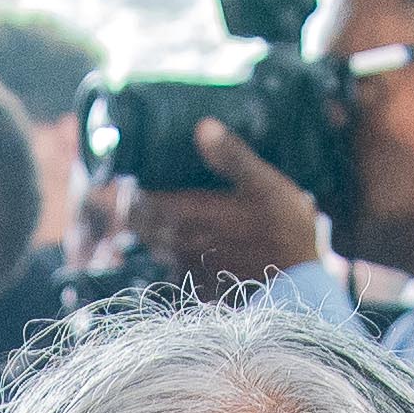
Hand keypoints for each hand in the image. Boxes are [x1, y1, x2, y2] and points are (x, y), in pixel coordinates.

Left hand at [126, 119, 329, 287]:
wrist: (299, 285)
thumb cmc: (284, 230)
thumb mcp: (266, 184)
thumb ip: (232, 156)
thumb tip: (203, 127)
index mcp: (196, 213)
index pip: (146, 204)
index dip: (127, 195)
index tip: (114, 186)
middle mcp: (187, 241)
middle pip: (146, 228)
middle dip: (132, 215)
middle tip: (118, 203)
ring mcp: (195, 266)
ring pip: (159, 249)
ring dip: (148, 235)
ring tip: (143, 221)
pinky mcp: (206, 285)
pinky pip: (177, 271)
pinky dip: (170, 258)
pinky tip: (176, 252)